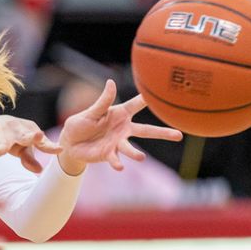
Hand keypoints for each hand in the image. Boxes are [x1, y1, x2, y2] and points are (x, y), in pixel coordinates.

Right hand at [0, 115, 61, 172]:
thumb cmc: (13, 139)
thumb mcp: (22, 149)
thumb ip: (30, 160)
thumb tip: (40, 170)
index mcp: (31, 132)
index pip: (42, 142)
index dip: (50, 146)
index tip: (60, 149)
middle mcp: (19, 130)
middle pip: (25, 136)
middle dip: (32, 137)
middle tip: (39, 136)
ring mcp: (4, 133)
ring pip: (4, 142)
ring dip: (1, 147)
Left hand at [57, 79, 182, 173]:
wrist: (70, 143)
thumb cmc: (81, 124)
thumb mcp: (91, 112)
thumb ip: (103, 101)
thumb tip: (111, 82)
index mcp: (120, 114)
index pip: (137, 104)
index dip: (150, 99)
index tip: (166, 94)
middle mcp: (123, 129)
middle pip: (146, 130)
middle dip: (163, 133)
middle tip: (180, 135)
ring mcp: (117, 143)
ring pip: (131, 148)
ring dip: (135, 153)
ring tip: (141, 158)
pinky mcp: (108, 155)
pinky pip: (114, 159)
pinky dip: (117, 162)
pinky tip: (120, 167)